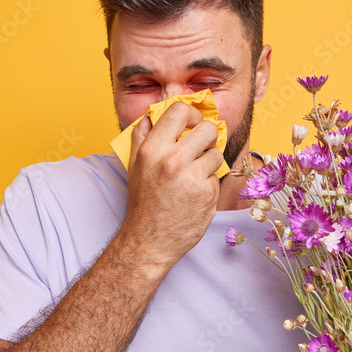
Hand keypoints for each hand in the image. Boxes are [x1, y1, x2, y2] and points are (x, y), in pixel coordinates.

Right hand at [122, 101, 224, 269]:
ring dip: (209, 163)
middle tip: (201, 148)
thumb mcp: (135, 165)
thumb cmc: (143, 202)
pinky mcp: (208, 194)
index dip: (192, 114)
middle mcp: (172, 161)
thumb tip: (155, 113)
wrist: (149, 241)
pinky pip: (217, 177)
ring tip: (194, 176)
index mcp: (152, 150)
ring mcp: (192, 178)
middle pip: (208, 129)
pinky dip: (209, 184)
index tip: (194, 123)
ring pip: (216, 154)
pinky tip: (195, 195)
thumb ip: (143, 136)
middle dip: (207, 137)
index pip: (179, 111)